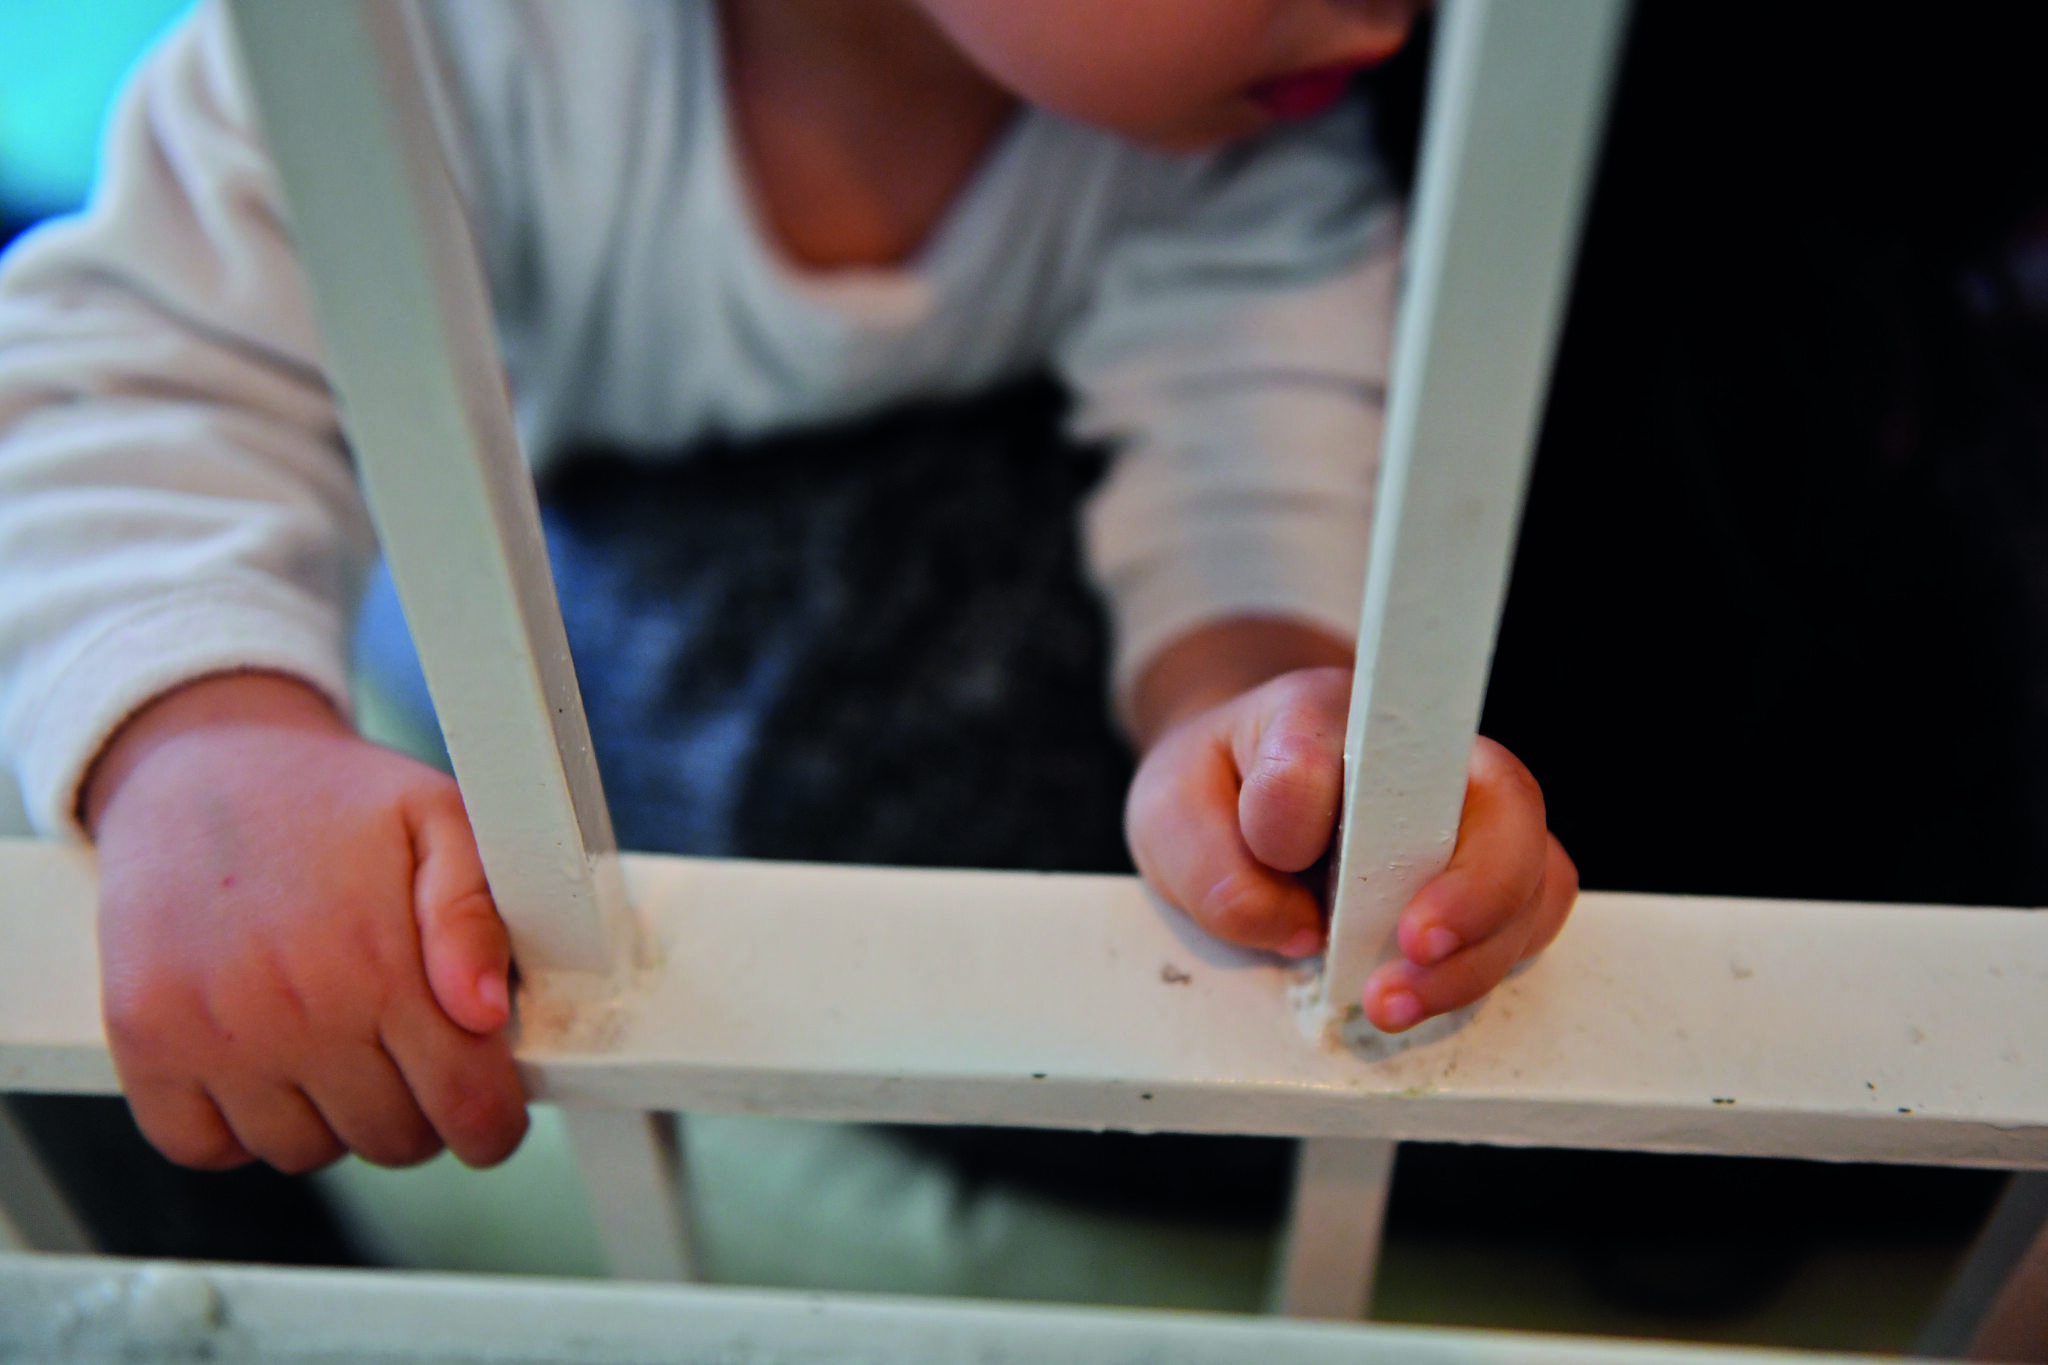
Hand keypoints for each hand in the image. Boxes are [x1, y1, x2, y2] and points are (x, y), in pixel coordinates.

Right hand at [85, 673, 527, 1171]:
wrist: (200, 761)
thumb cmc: (336, 801)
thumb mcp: (442, 822)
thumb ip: (478, 918)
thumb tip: (489, 1014)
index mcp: (377, 962)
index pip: (467, 1110)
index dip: (494, 1122)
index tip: (490, 1105)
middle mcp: (291, 1010)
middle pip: (394, 1141)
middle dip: (422, 1109)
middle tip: (411, 1048)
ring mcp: (208, 1035)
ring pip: (306, 1153)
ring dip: (335, 1118)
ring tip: (339, 1039)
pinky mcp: (143, 1044)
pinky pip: (204, 1149)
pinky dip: (240, 1128)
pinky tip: (268, 1064)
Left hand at [1126, 635, 1575, 1032]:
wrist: (1244, 797)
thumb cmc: (1217, 791)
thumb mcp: (1169, 812)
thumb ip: (1207, 860)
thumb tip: (1289, 923)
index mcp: (1327, 715)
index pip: (1350, 734)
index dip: (1329, 800)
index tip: (1294, 855)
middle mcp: (1424, 754)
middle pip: (1505, 800)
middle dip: (1472, 892)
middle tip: (1407, 955)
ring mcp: (1471, 815)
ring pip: (1534, 875)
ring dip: (1475, 955)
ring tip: (1389, 1002)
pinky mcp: (1490, 877)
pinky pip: (1527, 922)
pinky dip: (1485, 970)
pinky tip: (1422, 995)